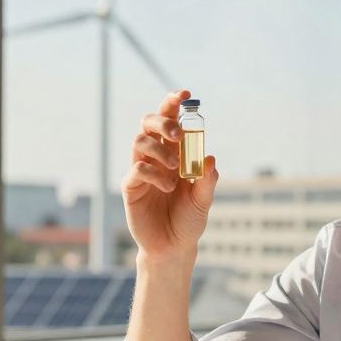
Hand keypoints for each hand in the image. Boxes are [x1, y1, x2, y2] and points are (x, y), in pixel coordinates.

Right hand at [121, 89, 219, 260]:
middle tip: (178, 134)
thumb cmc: (188, 220)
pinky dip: (153, 174)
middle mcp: (156, 157)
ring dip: (159, 149)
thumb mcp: (203, 200)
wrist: (174, 247)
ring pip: (140, 141)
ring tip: (175, 168)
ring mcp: (142, 170)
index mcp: (175, 153)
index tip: (186, 94)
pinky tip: (168, 187)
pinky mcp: (131, 187)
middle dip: (162, 120)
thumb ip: (207, 180)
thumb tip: (209, 158)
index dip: (175, 104)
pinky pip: (136, 169)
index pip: (171, 121)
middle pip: (149, 123)